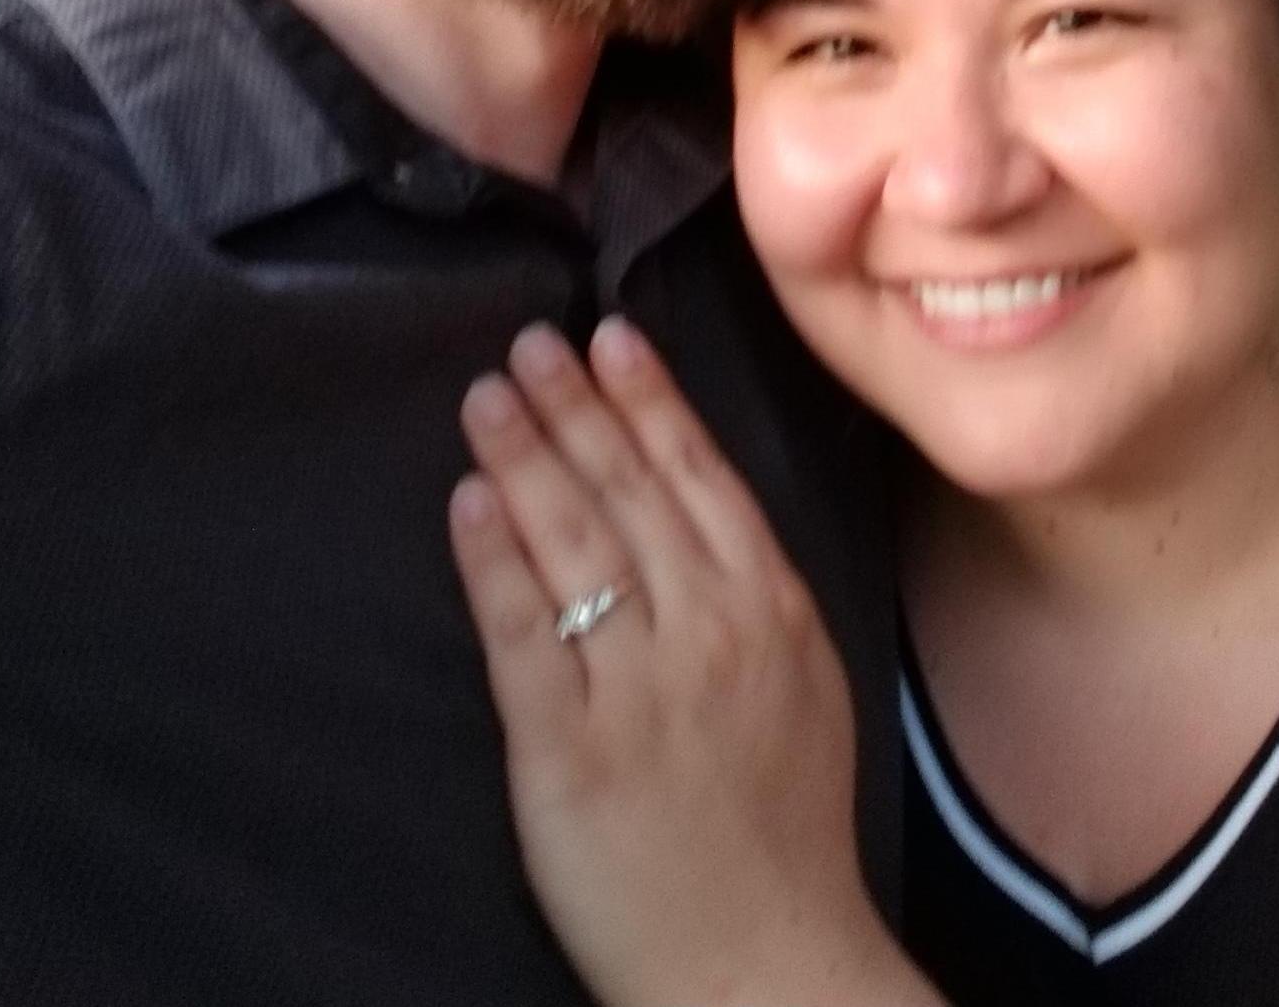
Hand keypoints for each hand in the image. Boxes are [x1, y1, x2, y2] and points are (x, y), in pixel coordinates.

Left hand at [449, 317, 939, 1006]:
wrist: (761, 961)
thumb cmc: (786, 824)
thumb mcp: (807, 681)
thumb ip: (756, 590)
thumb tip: (699, 501)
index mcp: (770, 606)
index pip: (700, 476)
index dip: (650, 399)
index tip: (610, 334)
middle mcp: (708, 630)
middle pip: (629, 492)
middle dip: (575, 406)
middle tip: (527, 342)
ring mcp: (637, 688)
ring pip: (575, 544)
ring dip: (526, 456)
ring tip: (487, 396)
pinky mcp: (568, 752)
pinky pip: (523, 636)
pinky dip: (494, 560)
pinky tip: (470, 500)